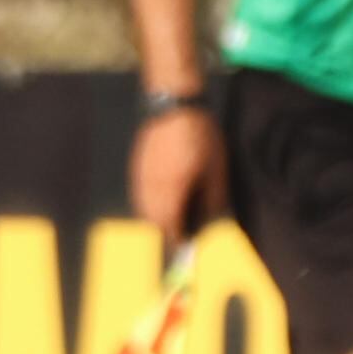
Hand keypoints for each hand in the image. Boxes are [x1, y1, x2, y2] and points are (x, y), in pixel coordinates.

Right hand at [129, 105, 224, 243]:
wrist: (173, 104)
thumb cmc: (199, 135)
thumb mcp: (215, 170)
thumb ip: (213, 200)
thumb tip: (212, 222)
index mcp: (171, 193)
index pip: (169, 229)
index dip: (178, 242)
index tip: (187, 249)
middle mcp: (150, 189)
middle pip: (153, 223)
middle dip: (165, 233)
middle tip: (180, 238)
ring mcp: (140, 177)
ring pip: (143, 210)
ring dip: (156, 219)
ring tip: (172, 221)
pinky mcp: (137, 167)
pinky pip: (140, 195)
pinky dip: (150, 204)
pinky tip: (162, 199)